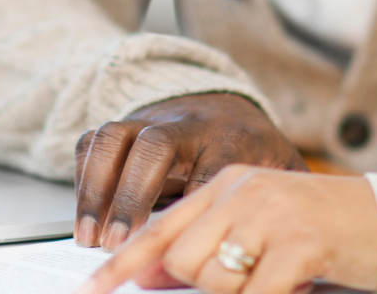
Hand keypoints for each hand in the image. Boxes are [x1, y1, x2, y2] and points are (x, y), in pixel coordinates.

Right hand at [74, 93, 305, 248]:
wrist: (230, 108)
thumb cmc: (255, 153)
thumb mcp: (280, 175)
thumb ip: (286, 208)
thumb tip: (294, 267)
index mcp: (232, 136)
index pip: (212, 164)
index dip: (192, 200)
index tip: (183, 238)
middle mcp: (186, 123)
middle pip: (155, 144)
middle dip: (132, 195)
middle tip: (120, 243)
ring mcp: (150, 120)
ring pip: (115, 137)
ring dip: (96, 189)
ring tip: (90, 237)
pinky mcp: (125, 127)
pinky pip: (92, 142)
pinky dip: (82, 179)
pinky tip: (84, 217)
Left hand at [74, 165, 376, 293]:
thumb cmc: (326, 233)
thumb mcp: (262, 231)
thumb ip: (209, 247)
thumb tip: (149, 278)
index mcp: (228, 182)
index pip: (161, 225)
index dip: (121, 263)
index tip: (91, 289)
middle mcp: (243, 191)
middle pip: (182, 260)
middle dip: (203, 288)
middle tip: (249, 282)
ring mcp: (272, 214)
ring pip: (213, 280)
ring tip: (278, 280)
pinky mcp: (300, 244)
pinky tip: (284, 291)